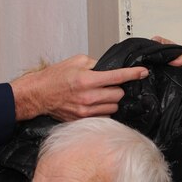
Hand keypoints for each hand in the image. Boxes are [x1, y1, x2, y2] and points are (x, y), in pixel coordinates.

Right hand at [11, 55, 147, 122]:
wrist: (39, 94)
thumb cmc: (55, 77)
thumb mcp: (76, 61)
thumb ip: (96, 63)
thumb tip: (111, 67)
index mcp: (87, 79)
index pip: (117, 77)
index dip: (133, 74)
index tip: (143, 72)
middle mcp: (88, 97)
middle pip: (118, 94)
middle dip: (117, 88)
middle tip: (108, 84)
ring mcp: (86, 111)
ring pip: (113, 107)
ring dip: (111, 100)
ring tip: (100, 94)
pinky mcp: (83, 120)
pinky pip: (104, 116)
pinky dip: (104, 110)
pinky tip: (95, 103)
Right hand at [154, 37, 181, 131]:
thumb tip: (170, 59)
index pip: (175, 51)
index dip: (165, 45)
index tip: (153, 40)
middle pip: (168, 63)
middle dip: (157, 58)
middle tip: (145, 53)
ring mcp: (181, 84)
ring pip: (166, 76)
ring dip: (157, 72)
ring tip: (145, 65)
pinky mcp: (180, 96)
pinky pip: (169, 89)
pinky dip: (162, 86)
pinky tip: (153, 81)